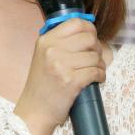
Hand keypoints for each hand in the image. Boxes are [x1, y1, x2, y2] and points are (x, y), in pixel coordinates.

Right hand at [14, 18, 105, 134]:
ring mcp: (61, 65)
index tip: (91, 38)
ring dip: (100, 64)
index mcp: (46, 40)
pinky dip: (100, 76)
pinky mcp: (71, 81)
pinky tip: (96, 79)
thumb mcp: (43, 55)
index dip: (90, 29)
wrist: (35, 111)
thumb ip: (60, 42)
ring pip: (95, 56)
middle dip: (97, 48)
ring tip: (94, 71)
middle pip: (89, 39)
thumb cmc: (42, 84)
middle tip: (94, 58)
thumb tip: (88, 30)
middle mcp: (52, 50)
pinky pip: (96, 71)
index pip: (76, 23)